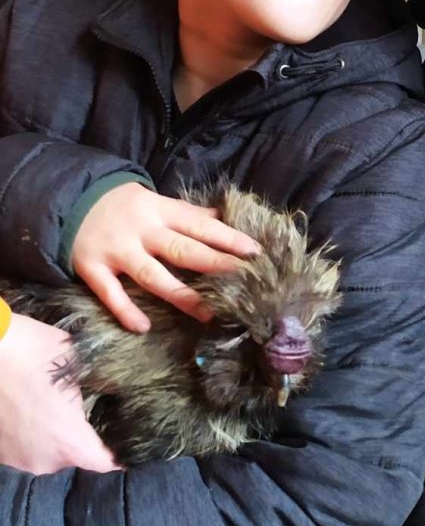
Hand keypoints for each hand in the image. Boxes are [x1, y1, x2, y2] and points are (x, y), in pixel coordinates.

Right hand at [0, 313, 119, 472]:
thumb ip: (105, 382)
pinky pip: (27, 447)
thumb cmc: (29, 349)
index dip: (121, 452)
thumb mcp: (78, 360)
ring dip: (55, 435)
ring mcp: (17, 459)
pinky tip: (33, 408)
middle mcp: (44, 460)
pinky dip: (32, 433)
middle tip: (89, 411)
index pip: (106, 462)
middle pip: (77, 456)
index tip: (128, 441)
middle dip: (84, 436)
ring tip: (56, 407)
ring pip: (49, 452)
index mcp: (69, 442)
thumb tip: (122, 390)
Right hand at [72, 182, 260, 331]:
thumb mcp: (155, 201)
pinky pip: (110, 292)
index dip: (228, 238)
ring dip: (181, 295)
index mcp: (160, 211)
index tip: (255, 252)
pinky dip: (125, 310)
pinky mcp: (92, 267)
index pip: (200, 225)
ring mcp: (117, 251)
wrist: (69, 199)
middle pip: (182, 249)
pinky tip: (143, 326)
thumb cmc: (122, 204)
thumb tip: (223, 217)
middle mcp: (141, 231)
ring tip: (208, 313)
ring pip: (152, 275)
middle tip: (243, 279)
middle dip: (214, 264)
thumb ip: (186, 213)